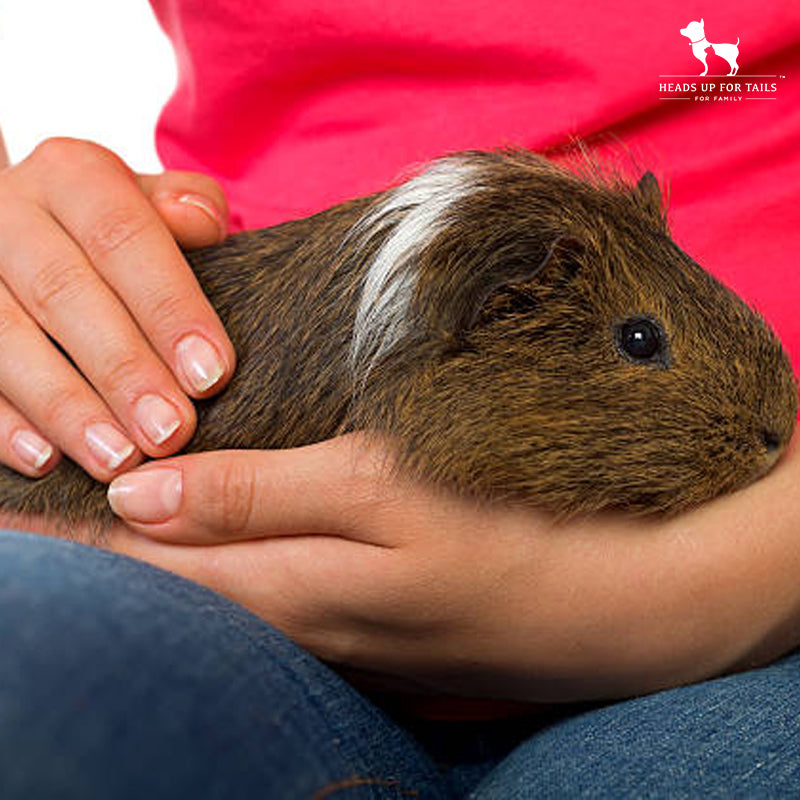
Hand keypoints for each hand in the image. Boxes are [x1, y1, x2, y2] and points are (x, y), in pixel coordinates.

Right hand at [0, 137, 234, 481]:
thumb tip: (201, 224)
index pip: (123, 237)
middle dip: (122, 369)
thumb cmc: (128, 236)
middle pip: (63, 291)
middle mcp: (11, 214)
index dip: (169, 308)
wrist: (51, 237)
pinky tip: (44, 461)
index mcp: (73, 176)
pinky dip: (3, 423)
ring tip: (118, 459)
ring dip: (65, 406)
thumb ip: (189, 208)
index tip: (211, 375)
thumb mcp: (160, 208)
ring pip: (5, 338)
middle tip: (171, 431)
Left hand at [103, 432, 799, 704]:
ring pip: (223, 609)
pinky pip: (279, 617)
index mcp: (292, 588)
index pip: (147, 571)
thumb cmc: (502, 530)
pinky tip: (224, 569)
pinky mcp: (379, 642)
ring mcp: (341, 645)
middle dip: (94, 565)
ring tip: (106, 542)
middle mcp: (300, 627)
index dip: (69, 544)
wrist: (612, 604)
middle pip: (172, 598)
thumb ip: (261, 495)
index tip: (8, 514)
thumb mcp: (382, 494)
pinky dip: (230, 591)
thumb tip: (144, 495)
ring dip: (158, 577)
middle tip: (34, 524)